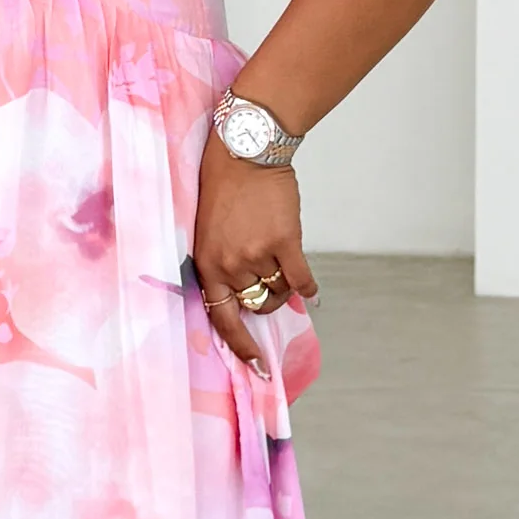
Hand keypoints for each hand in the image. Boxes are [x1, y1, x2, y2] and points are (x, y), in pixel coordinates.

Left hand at [193, 135, 318, 375]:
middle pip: (258, 305)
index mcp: (207, 266)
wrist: (244, 153)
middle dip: (267, 301)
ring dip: (284, 284)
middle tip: (270, 282)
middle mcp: (230, 265)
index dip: (241, 346)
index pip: (223, 319)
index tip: (257, 365)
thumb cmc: (223, 191)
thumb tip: (247, 302)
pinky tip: (311, 290)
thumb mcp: (207, 234)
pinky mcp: (285, 241)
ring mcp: (258, 254)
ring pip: (281, 291)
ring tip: (280, 260)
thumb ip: (222, 267)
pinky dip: (308, 286)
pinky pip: (301, 278)